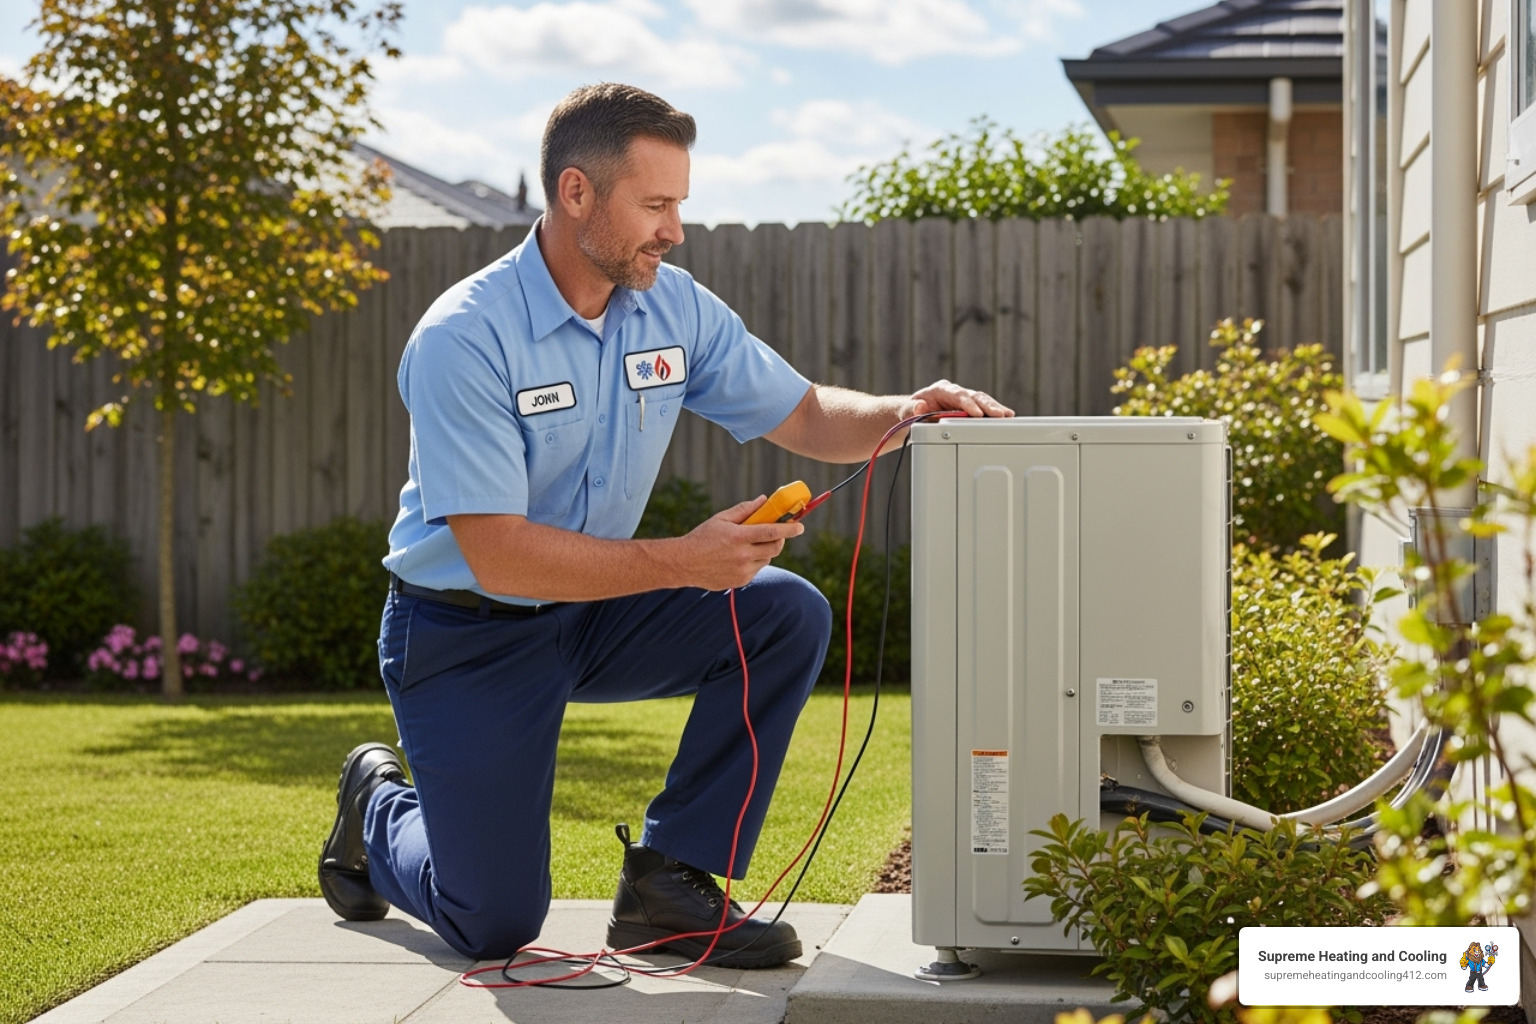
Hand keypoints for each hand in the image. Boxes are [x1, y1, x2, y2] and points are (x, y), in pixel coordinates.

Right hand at [676, 496, 803, 590]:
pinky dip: (754, 562)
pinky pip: (756, 569)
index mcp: (738, 537)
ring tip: (750, 545)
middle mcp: (742, 555)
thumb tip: (764, 500)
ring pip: (766, 559)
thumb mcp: (721, 519)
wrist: (684, 563)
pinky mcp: (740, 581)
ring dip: (765, 550)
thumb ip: (744, 510)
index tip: (800, 526)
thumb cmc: (702, 537)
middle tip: (777, 534)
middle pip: (775, 548)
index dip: (789, 529)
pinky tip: (738, 558)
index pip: (771, 532)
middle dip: (781, 540)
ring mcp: (742, 570)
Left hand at [901, 379, 1013, 419]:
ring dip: (994, 409)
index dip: (967, 404)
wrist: (913, 413)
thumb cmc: (910, 411)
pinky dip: (995, 413)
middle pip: (974, 396)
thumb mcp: (906, 411)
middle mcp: (955, 392)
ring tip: (1007, 415)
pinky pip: (984, 408)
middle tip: (999, 414)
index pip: (957, 395)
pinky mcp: (970, 408)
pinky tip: (1007, 418)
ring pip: (982, 401)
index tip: (976, 413)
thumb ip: (911, 409)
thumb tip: (920, 407)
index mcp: (941, 389)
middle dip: (987, 405)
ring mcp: (964, 400)